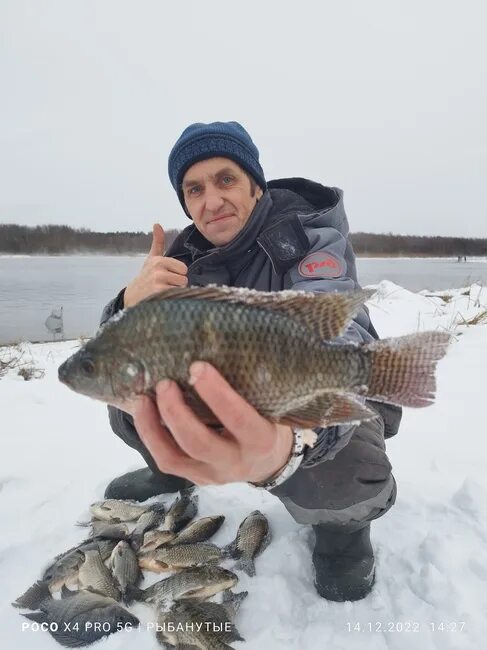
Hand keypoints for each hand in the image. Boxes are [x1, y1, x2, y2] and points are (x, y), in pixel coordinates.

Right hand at [124, 224, 187, 307]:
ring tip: (163, 294)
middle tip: (164, 287)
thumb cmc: (145, 278)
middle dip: (177, 285)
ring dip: (175, 294)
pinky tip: (162, 300)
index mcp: (159, 261)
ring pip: (181, 289)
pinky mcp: (159, 295)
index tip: (166, 278)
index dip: (177, 275)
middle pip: (184, 280)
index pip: (183, 269)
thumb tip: (157, 224)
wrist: (131, 298)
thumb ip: (157, 243)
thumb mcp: (151, 259)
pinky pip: (177, 297)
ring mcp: (158, 283)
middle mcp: (158, 271)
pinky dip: (172, 301)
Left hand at [132, 362, 293, 485]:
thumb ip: (248, 387)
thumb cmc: (268, 421)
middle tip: (165, 383)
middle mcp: (236, 461)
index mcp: (261, 440)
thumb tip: (214, 345)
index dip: (216, 393)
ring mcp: (212, 474)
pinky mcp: (194, 478)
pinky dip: (150, 436)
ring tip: (144, 398)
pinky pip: (167, 461)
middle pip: (199, 442)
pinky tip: (144, 412)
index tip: (198, 366)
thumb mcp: (269, 406)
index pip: (238, 419)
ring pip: (175, 457)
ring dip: (154, 425)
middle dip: (177, 411)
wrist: (269, 463)